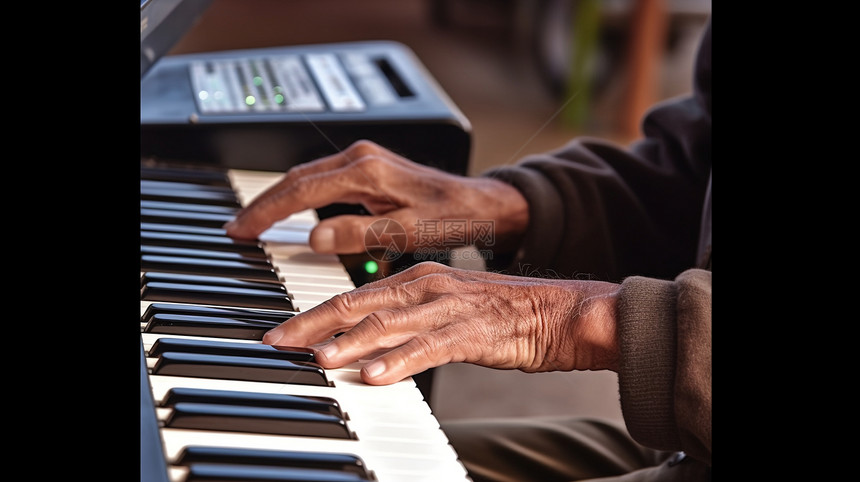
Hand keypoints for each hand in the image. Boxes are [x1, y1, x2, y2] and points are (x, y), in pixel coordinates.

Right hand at [224, 140, 528, 253]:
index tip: (242, 229)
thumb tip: (314, 237)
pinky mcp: (368, 167)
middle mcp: (361, 158)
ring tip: (256, 223)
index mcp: (367, 171)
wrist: (478, 203)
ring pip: (307, 177)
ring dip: (279, 198)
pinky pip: (322, 180)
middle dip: (264, 203)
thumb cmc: (451, 216)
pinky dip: (300, 195)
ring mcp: (364, 160)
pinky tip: (290, 211)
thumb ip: (359, 233)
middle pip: (297, 179)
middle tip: (238, 228)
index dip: (267, 210)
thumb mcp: (407, 232)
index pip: (301, 190)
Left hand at [263, 262, 620, 384]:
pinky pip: (432, 347)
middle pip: (361, 304)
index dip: (315, 314)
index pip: (355, 295)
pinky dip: (401, 361)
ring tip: (320, 358)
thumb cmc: (507, 316)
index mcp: (421, 278)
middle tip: (280, 343)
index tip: (282, 332)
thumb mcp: (448, 313)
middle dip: (315, 325)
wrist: (565, 312)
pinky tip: (377, 375)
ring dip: (351, 342)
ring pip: (391, 323)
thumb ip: (408, 325)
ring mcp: (452, 307)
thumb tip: (367, 349)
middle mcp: (429, 286)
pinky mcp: (476, 331)